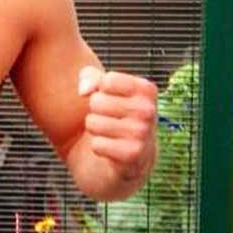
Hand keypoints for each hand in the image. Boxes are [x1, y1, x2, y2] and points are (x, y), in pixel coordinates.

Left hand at [78, 66, 157, 180]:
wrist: (132, 155)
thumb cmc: (115, 114)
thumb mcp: (104, 89)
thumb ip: (90, 77)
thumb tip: (84, 91)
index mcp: (146, 89)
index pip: (107, 81)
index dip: (100, 91)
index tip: (112, 100)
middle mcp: (148, 110)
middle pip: (96, 101)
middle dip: (95, 112)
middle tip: (109, 119)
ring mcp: (142, 133)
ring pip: (92, 123)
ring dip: (94, 130)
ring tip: (109, 133)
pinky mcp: (132, 154)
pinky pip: (96, 145)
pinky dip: (98, 147)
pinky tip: (112, 149)